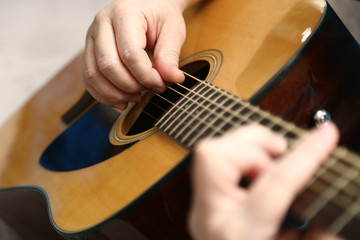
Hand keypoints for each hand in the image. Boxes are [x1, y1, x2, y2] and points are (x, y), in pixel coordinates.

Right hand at [82, 0, 194, 109]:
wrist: (149, 6)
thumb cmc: (160, 16)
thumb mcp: (173, 31)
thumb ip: (170, 55)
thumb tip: (172, 78)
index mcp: (124, 13)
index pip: (130, 53)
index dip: (146, 76)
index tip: (161, 84)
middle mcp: (102, 23)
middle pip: (108, 65)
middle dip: (130, 86)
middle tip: (149, 90)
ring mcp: (92, 37)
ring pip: (93, 75)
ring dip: (115, 94)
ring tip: (137, 97)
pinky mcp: (89, 51)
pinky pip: (88, 79)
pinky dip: (103, 95)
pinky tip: (122, 100)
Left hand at [188, 123, 341, 239]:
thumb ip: (317, 235)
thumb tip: (328, 213)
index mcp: (239, 234)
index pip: (272, 184)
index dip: (304, 156)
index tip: (326, 134)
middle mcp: (210, 216)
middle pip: (215, 156)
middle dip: (253, 143)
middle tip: (280, 156)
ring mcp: (201, 207)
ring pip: (210, 152)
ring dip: (246, 148)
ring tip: (269, 165)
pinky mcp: (201, 200)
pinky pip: (213, 161)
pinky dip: (239, 157)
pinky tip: (256, 174)